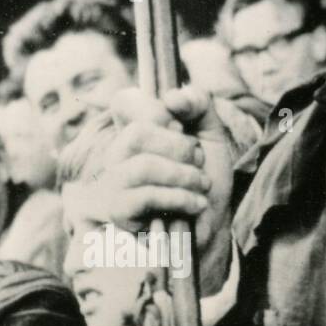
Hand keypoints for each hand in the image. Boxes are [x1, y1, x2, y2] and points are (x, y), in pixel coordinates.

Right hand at [75, 85, 234, 292]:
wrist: (211, 228)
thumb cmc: (204, 180)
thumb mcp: (211, 135)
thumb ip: (198, 104)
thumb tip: (173, 97)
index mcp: (135, 132)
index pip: (125, 102)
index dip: (156, 109)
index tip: (182, 127)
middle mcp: (118, 155)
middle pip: (137, 132)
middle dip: (179, 146)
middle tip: (198, 161)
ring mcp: (114, 184)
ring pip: (143, 166)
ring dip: (183, 174)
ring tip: (203, 185)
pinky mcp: (120, 213)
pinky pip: (145, 197)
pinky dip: (179, 197)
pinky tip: (196, 204)